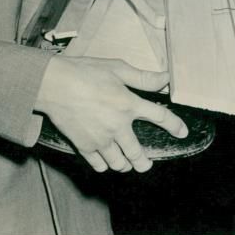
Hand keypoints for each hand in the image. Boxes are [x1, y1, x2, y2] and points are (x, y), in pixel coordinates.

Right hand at [35, 56, 187, 173]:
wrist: (52, 84)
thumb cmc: (83, 72)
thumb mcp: (116, 68)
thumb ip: (142, 77)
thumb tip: (165, 77)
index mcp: (129, 104)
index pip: (160, 117)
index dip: (175, 125)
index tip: (182, 132)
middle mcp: (118, 126)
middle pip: (138, 154)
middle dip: (144, 162)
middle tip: (145, 163)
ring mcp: (100, 139)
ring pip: (119, 163)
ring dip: (125, 165)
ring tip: (125, 163)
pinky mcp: (84, 145)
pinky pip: (99, 165)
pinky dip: (104, 165)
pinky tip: (105, 161)